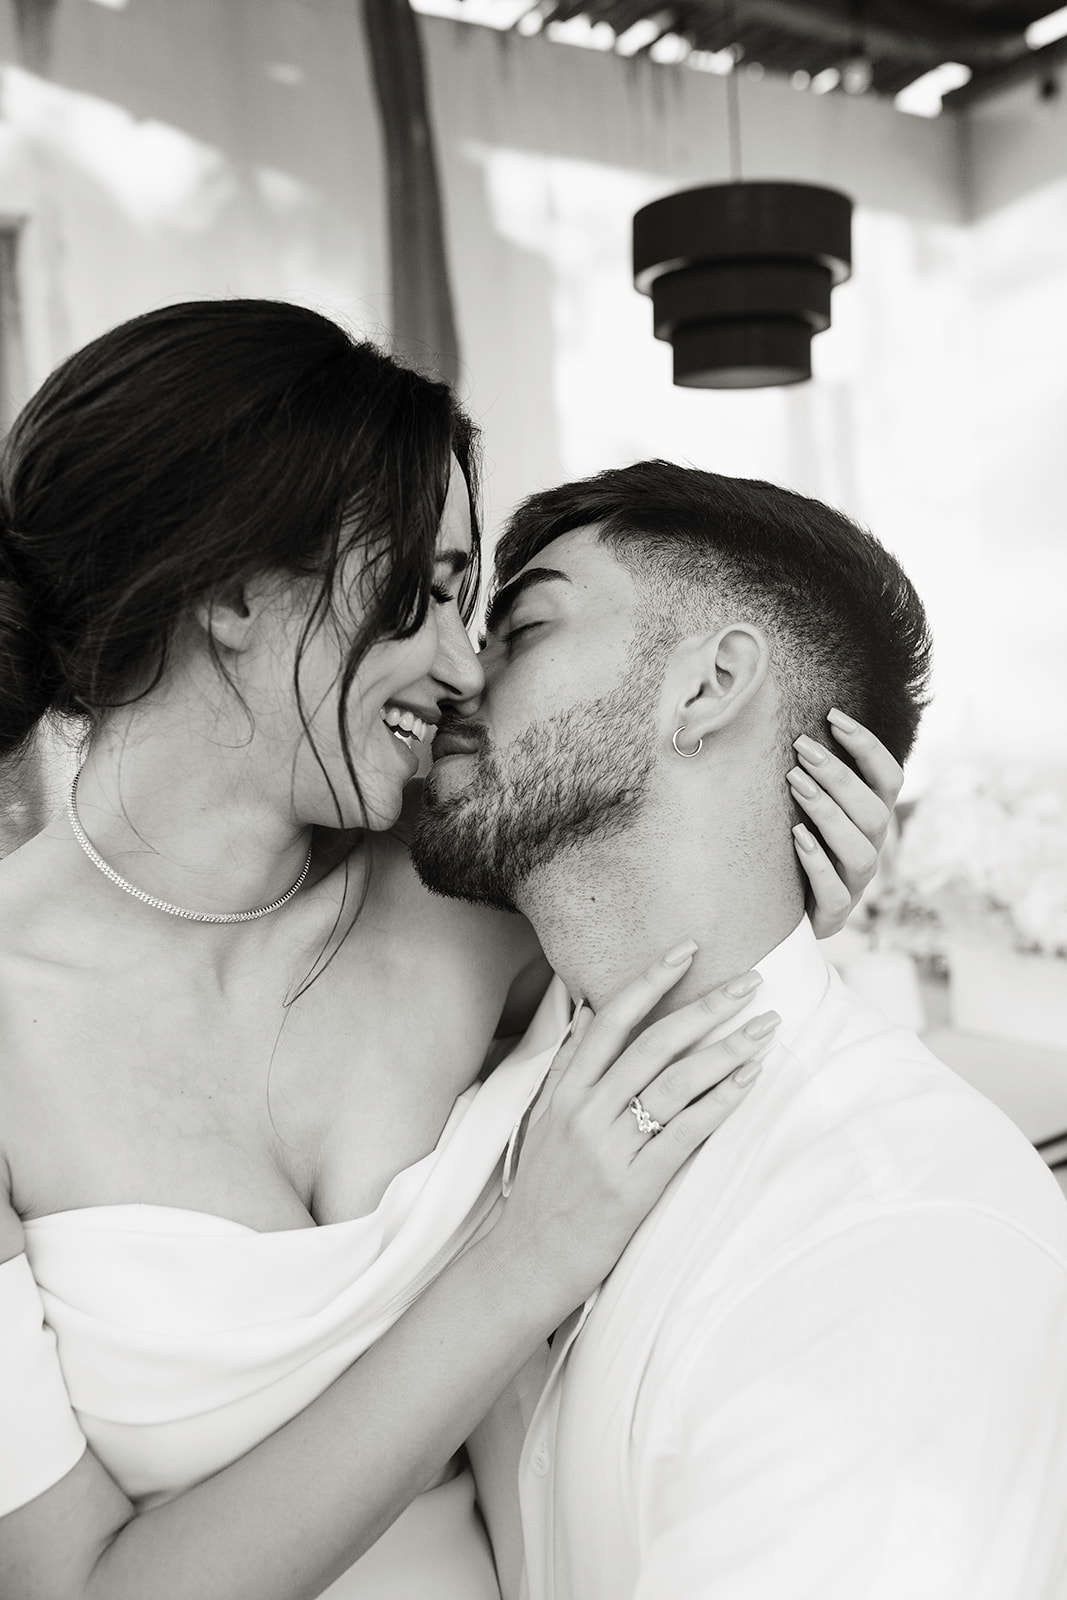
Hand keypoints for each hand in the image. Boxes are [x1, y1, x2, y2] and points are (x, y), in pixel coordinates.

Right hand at [492, 945, 777, 1318]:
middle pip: (654, 1043)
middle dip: (706, 1006)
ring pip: (676, 1083)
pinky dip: (720, 1103)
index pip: (611, 1019)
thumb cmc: (541, 1190)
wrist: (523, 1260)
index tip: (686, 949)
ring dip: (727, 1050)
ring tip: (765, 1028)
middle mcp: (585, 1111)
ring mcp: (609, 1149)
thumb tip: (587, 1011)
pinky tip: (749, 1081)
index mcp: (564, 1090)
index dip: (650, 980)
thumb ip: (569, 1066)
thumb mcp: (542, 1119)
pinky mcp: (632, 1187)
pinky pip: (684, 1134)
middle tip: (751, 981)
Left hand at [788, 709, 903, 939]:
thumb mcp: (805, 805)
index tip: (833, 717)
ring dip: (829, 814)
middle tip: (802, 747)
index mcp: (871, 819)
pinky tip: (796, 838)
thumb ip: (808, 772)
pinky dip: (818, 864)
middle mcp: (870, 849)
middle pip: (874, 812)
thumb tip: (786, 720)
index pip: (890, 779)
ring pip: (861, 852)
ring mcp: (854, 884)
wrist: (782, 911)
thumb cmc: (793, 843)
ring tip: (795, 784)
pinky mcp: (832, 914)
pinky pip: (836, 894)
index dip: (869, 747)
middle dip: (840, 776)